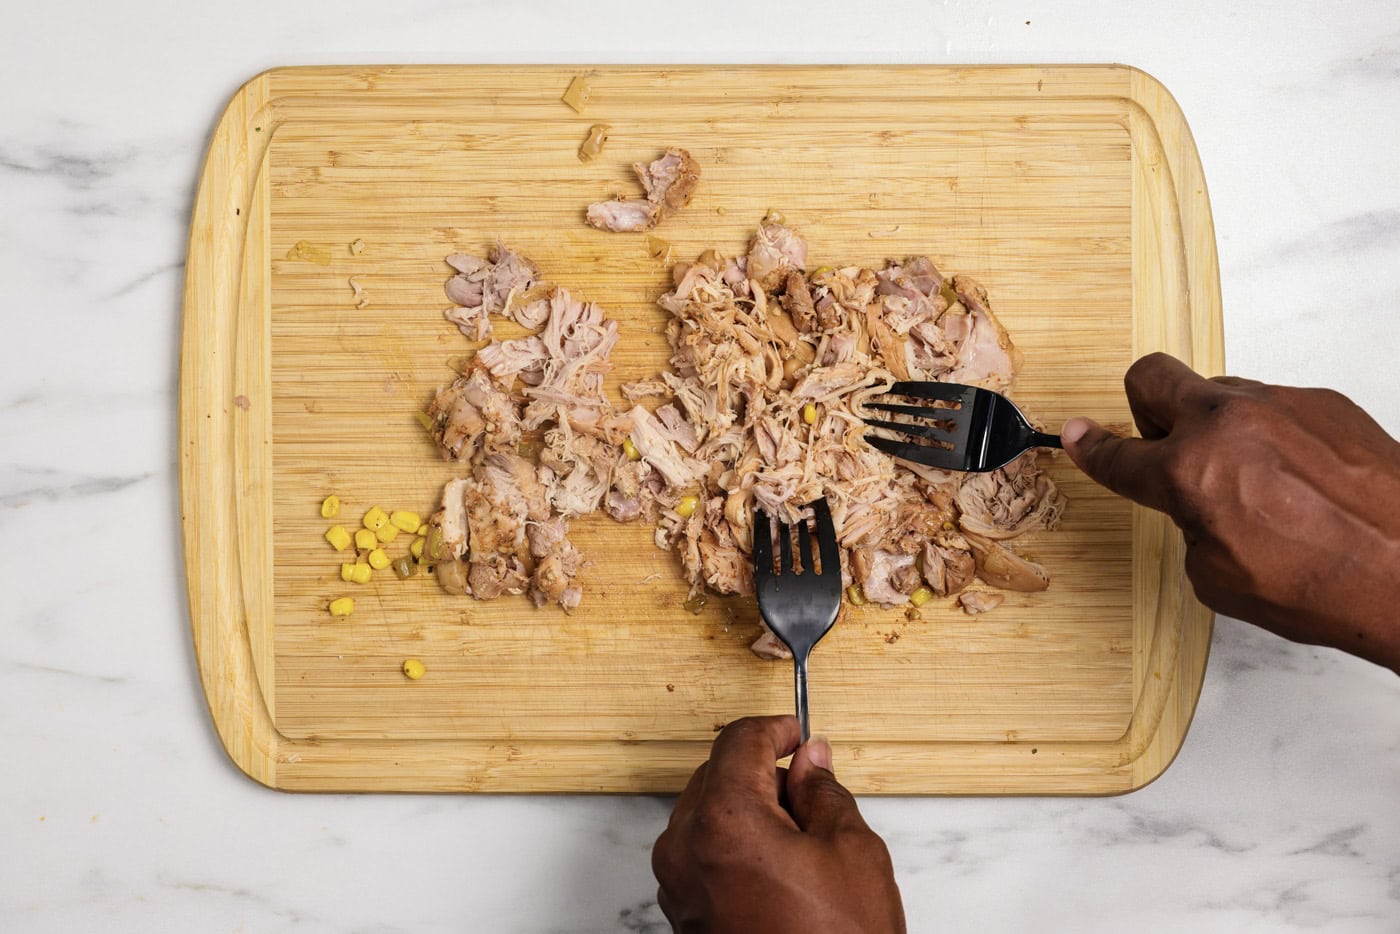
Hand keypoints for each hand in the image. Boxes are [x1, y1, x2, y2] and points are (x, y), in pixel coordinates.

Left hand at [652, 716, 904, 933]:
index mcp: (724, 822)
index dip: (774, 728)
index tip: (798, 733)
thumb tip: (811, 759)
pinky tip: (778, 865)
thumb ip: (823, 790)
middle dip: (761, 771)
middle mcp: (685, 850)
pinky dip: (732, 841)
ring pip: (705, 811)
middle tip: (811, 789)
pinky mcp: (683, 912)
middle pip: (716, 773)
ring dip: (746, 806)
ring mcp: (678, 885)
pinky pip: (699, 850)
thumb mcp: (851, 850)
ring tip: (801, 838)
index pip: (737, 741)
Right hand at [1062, 352, 1399, 672]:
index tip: (1078, 435)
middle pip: (1153, 377)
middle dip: (1144, 406)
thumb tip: (1196, 502)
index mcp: (1189, 472)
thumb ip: (1188, 523)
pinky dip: (1274, 437)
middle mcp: (1228, 424)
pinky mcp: (1325, 402)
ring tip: (1256, 480)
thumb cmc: (1323, 584)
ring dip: (1218, 426)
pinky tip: (1302, 481)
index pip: (1118, 454)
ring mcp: (1280, 405)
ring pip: (1219, 392)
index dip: (1090, 448)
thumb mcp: (1219, 577)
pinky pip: (1277, 406)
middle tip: (1165, 444)